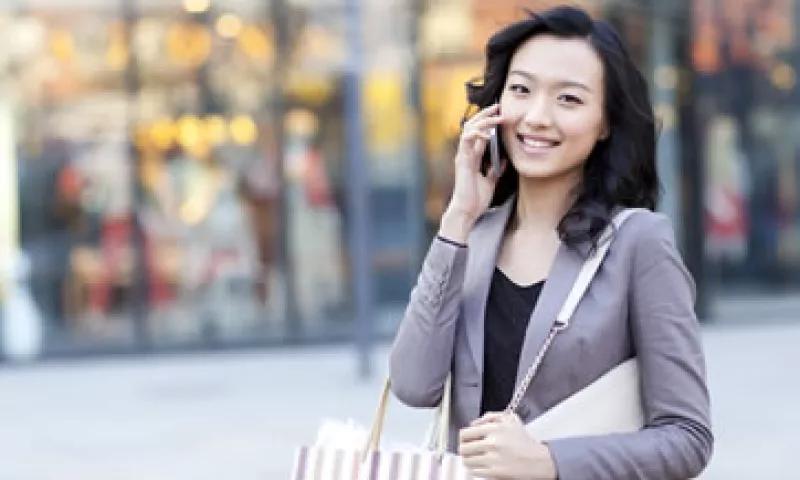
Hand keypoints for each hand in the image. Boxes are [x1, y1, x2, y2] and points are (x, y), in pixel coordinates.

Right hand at [439, 104, 505, 242]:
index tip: (501, 113)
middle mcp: (466, 153)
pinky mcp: (462, 161)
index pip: (480, 132)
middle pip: (473, 126)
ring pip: (469, 129)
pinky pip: (466, 141)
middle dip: (485, 114)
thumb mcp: (491, 181)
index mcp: (473, 156)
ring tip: (496, 116)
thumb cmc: (476, 199)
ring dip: (483, 120)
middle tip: (498, 106)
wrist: (468, 211)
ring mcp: (463, 156)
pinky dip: (476, 134)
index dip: (489, 121)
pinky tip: (488, 134)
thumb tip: (504, 160)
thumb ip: (495, 170)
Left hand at [458, 412, 556, 479]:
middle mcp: (493, 443)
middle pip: (463, 448)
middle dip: (465, 449)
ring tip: (476, 458)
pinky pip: (474, 471)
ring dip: (469, 459)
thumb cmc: (524, 441)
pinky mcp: (495, 473)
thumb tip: (473, 423)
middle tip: (469, 449)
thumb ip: (490, 416)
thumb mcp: (510, 419)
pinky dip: (476, 468)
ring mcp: (493, 459)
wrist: (538, 461)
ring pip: (467, 460)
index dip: (463, 437)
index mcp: (495, 428)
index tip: (466, 439)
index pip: (465, 433)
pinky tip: (482, 465)